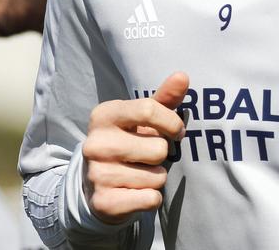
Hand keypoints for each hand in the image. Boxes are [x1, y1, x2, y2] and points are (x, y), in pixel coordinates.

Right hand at [82, 71, 187, 223]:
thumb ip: (164, 98)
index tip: (176, 131)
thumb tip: (183, 76)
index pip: (149, 109)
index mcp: (104, 115)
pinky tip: (135, 192)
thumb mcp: (142, 118)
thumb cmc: (128, 141)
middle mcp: (95, 144)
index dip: (172, 123)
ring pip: (157, 176)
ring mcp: (97, 174)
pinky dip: (151, 198)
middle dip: (161, 155)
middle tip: (146, 157)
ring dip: (156, 177)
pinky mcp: (104, 202)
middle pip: (158, 148)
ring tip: (138, 174)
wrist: (95, 184)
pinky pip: (150, 198)